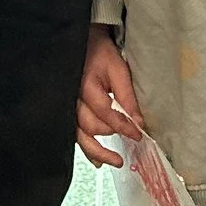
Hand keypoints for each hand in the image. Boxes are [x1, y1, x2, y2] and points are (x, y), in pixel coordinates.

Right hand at [75, 24, 140, 167]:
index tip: (138, 134)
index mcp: (86, 87)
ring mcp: (67, 107)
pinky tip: (97, 160)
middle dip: (111, 133)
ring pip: (79, 135)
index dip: (123, 126)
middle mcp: (72, 99)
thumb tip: (138, 122)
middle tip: (130, 138)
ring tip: (115, 161)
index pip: (106, 113)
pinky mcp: (67, 111)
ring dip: (97, 151)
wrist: (84, 44)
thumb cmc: (101, 54)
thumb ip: (127, 97)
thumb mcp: (118, 70)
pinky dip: (86, 148)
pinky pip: (74, 134)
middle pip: (91, 126)